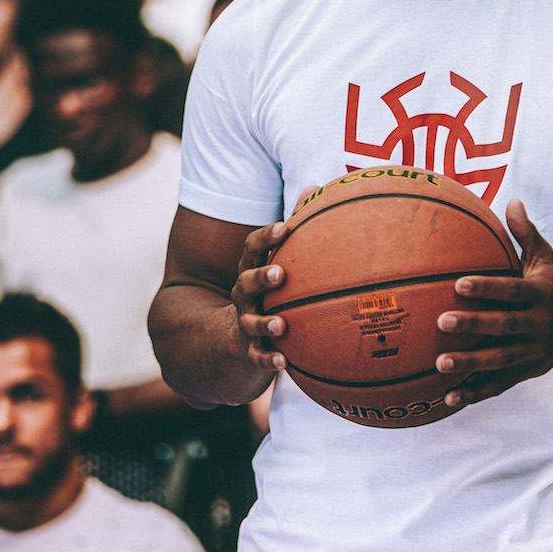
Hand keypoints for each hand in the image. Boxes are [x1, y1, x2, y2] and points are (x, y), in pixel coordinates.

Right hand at [231, 220, 290, 374]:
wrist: (236, 335)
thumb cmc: (269, 289)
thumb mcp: (275, 261)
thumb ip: (296, 228)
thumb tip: (316, 187)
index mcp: (252, 270)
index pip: (252, 249)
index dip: (266, 238)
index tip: (284, 227)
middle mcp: (244, 295)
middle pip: (246, 283)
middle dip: (261, 278)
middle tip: (280, 274)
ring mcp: (245, 323)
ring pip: (250, 322)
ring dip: (264, 323)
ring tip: (281, 325)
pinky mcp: (249, 351)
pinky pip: (257, 357)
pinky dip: (268, 360)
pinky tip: (283, 364)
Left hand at [434, 199, 552, 406]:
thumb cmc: (550, 289)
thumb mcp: (545, 261)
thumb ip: (527, 234)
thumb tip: (512, 200)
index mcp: (540, 295)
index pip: (512, 291)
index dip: (488, 288)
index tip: (459, 284)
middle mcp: (538, 326)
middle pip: (504, 327)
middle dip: (474, 325)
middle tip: (441, 322)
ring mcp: (531, 354)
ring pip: (500, 361)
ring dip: (471, 365)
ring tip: (440, 364)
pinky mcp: (523, 375)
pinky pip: (498, 387)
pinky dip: (474, 394)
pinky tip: (448, 398)